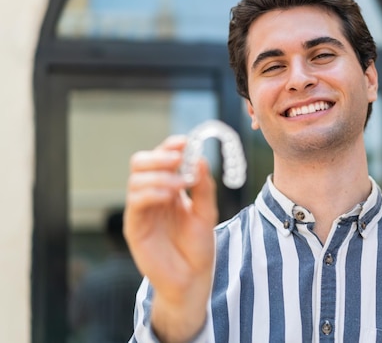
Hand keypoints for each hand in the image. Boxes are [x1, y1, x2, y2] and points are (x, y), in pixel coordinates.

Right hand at [124, 135, 217, 340]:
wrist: (193, 278)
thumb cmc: (198, 246)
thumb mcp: (207, 212)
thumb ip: (204, 187)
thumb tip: (199, 159)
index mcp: (169, 187)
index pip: (162, 158)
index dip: (171, 147)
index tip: (186, 142)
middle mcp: (152, 195)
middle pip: (141, 162)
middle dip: (159, 156)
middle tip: (178, 159)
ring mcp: (141, 210)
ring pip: (136, 179)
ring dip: (159, 175)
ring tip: (181, 184)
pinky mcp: (135, 227)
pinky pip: (135, 202)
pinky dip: (151, 192)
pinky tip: (168, 195)